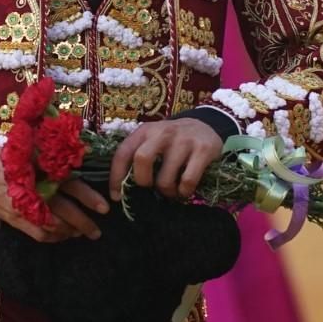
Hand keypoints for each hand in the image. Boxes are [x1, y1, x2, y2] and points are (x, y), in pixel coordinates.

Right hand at [0, 146, 109, 241]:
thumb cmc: (6, 156)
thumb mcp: (31, 148)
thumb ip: (55, 153)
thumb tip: (85, 151)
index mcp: (41, 172)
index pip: (71, 185)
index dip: (88, 197)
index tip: (105, 207)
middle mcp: (35, 192)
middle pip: (66, 211)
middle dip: (84, 223)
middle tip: (98, 231)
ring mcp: (24, 209)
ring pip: (54, 227)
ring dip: (70, 231)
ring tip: (82, 233)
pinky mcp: (16, 220)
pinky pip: (39, 235)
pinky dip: (54, 238)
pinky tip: (63, 236)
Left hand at [108, 119, 222, 201]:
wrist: (206, 125)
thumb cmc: (172, 140)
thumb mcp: (153, 139)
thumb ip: (138, 155)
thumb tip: (123, 189)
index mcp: (145, 131)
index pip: (123, 153)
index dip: (116, 177)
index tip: (116, 196)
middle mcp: (162, 133)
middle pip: (142, 160)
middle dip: (143, 181)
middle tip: (151, 188)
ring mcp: (183, 140)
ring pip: (165, 178)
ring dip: (167, 192)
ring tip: (171, 191)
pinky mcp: (202, 150)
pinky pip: (188, 181)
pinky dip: (184, 191)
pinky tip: (185, 189)